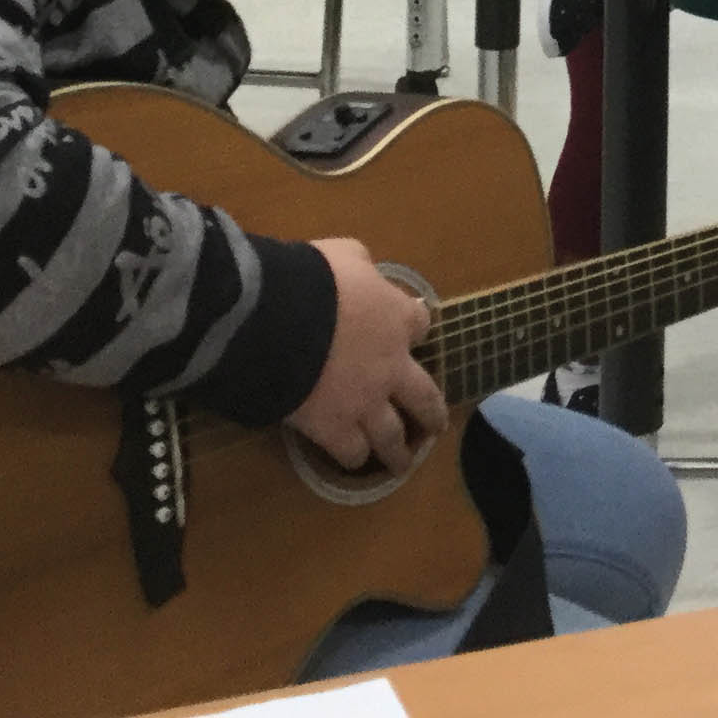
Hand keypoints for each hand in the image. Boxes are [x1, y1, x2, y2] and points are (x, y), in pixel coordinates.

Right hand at [286, 238, 447, 475]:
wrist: (281, 322)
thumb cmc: (312, 280)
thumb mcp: (342, 255)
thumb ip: (360, 265)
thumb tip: (362, 271)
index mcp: (395, 319)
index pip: (420, 325)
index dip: (415, 328)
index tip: (414, 332)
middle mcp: (391, 367)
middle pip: (424, 397)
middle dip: (432, 413)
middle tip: (436, 425)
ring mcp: (367, 403)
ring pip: (393, 436)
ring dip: (399, 451)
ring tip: (402, 463)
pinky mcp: (335, 429)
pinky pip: (352, 452)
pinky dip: (354, 457)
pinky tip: (354, 460)